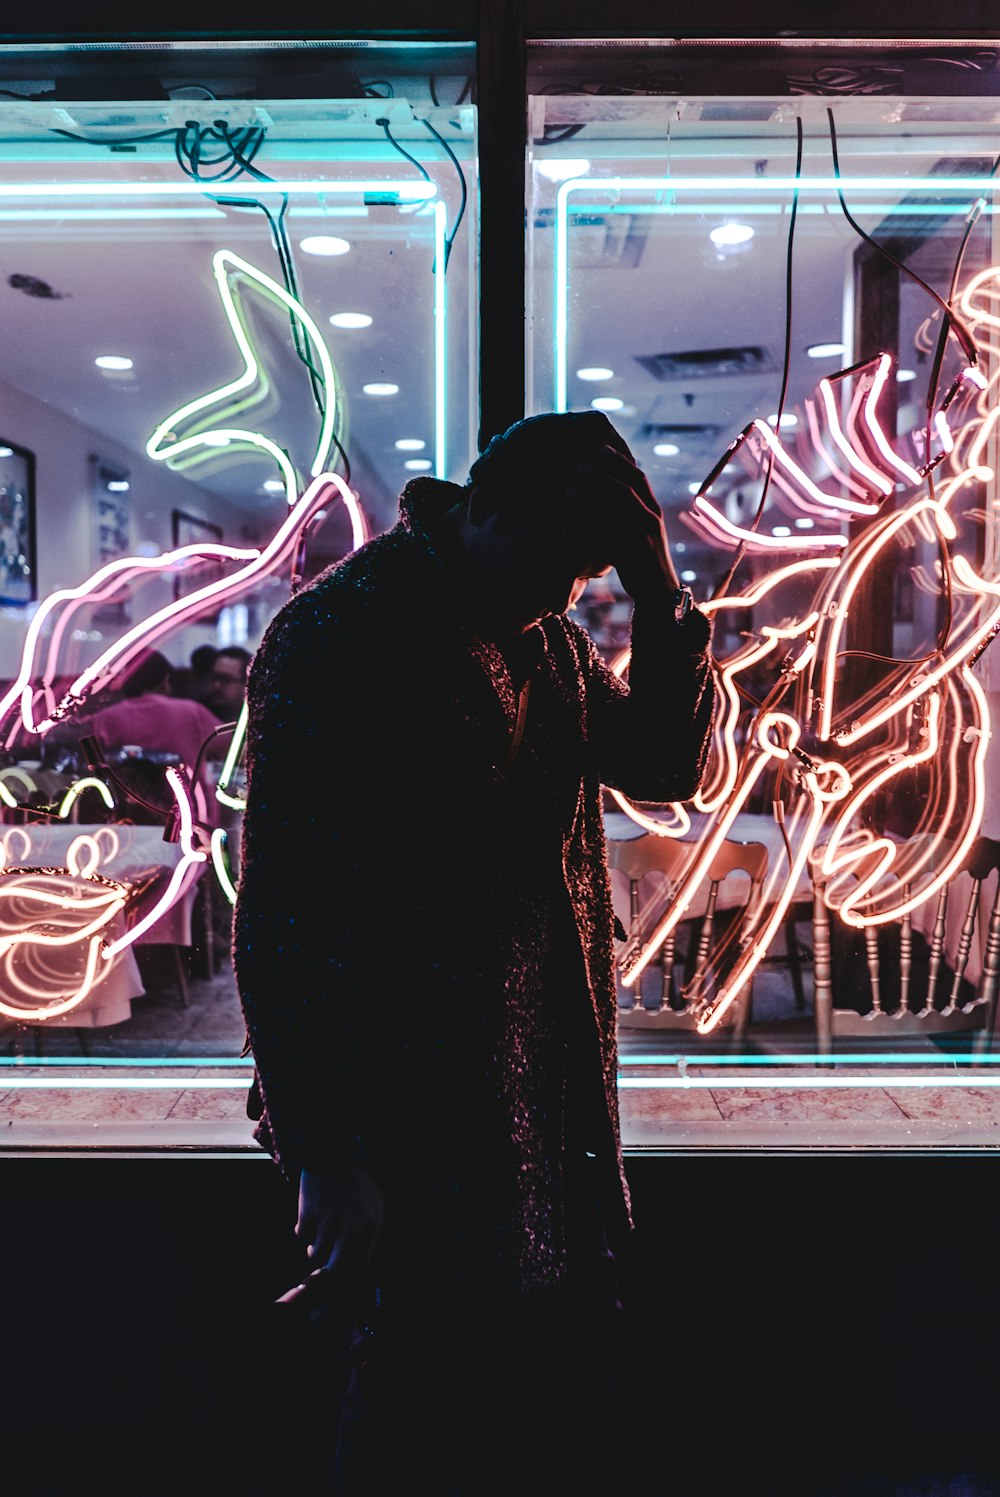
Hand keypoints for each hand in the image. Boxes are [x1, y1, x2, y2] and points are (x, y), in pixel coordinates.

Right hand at [295, 1164, 383, 1281]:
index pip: (358, 1267)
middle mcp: (350, 1228)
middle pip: (336, 1269)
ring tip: (318, 1233)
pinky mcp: (308, 1214)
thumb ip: (369, 1233)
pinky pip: (301, 1235)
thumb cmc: (356, 1181)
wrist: (334, 1152)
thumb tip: (357, 1261)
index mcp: (370, 1227)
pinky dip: (303, 1229)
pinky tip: (309, 1216)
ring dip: (314, 1247)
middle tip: (325, 1262)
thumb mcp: (375, 1205)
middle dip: (328, 1270)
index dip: (347, 1272)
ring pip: (315, 1253)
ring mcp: (328, 1222)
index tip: (340, 1269)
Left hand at [572, 445, 680, 604]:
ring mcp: (641, 540)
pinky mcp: (629, 558)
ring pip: (612, 513)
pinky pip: (604, 539)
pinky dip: (585, 531)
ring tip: (567, 492)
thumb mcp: (646, 531)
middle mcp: (650, 522)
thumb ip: (635, 511)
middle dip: (599, 477)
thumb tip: (614, 487)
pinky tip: (568, 525)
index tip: (601, 449)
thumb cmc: (646, 560)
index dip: (620, 462)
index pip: (639, 479)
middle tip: (577, 468)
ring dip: (587, 500)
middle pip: (624, 492)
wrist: (659, 593)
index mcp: (655, 512)